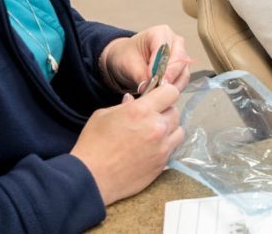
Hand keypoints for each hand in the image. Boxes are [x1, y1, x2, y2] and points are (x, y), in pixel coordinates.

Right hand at [71, 84, 183, 204]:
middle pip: (175, 112)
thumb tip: (131, 101)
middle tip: (150, 117)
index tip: (158, 97)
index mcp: (142, 110)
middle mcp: (157, 127)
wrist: (92, 178)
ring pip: (179, 131)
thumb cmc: (93, 145)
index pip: (170, 92)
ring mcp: (162, 147)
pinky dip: (166, 145)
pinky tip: (151, 148)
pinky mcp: (162, 164)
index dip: (165, 92)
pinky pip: (172, 148)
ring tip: (154, 134)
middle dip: (165, 111)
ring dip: (169, 129)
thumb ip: (123, 106)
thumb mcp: (103, 116)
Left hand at [99, 26, 191, 94]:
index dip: (162, 67)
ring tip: (159, 94)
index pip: (166, 50)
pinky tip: (163, 94)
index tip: (156, 81)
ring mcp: (180, 55)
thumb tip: (148, 86)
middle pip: (180, 61)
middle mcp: (174, 42)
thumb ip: (139, 74)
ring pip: (183, 73)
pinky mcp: (181, 68)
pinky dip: (173, 88)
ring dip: (173, 85)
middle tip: (158, 90)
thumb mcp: (127, 63)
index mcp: (160, 33)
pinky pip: (182, 80)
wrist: (126, 59)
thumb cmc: (127, 55)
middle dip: (169, 78)